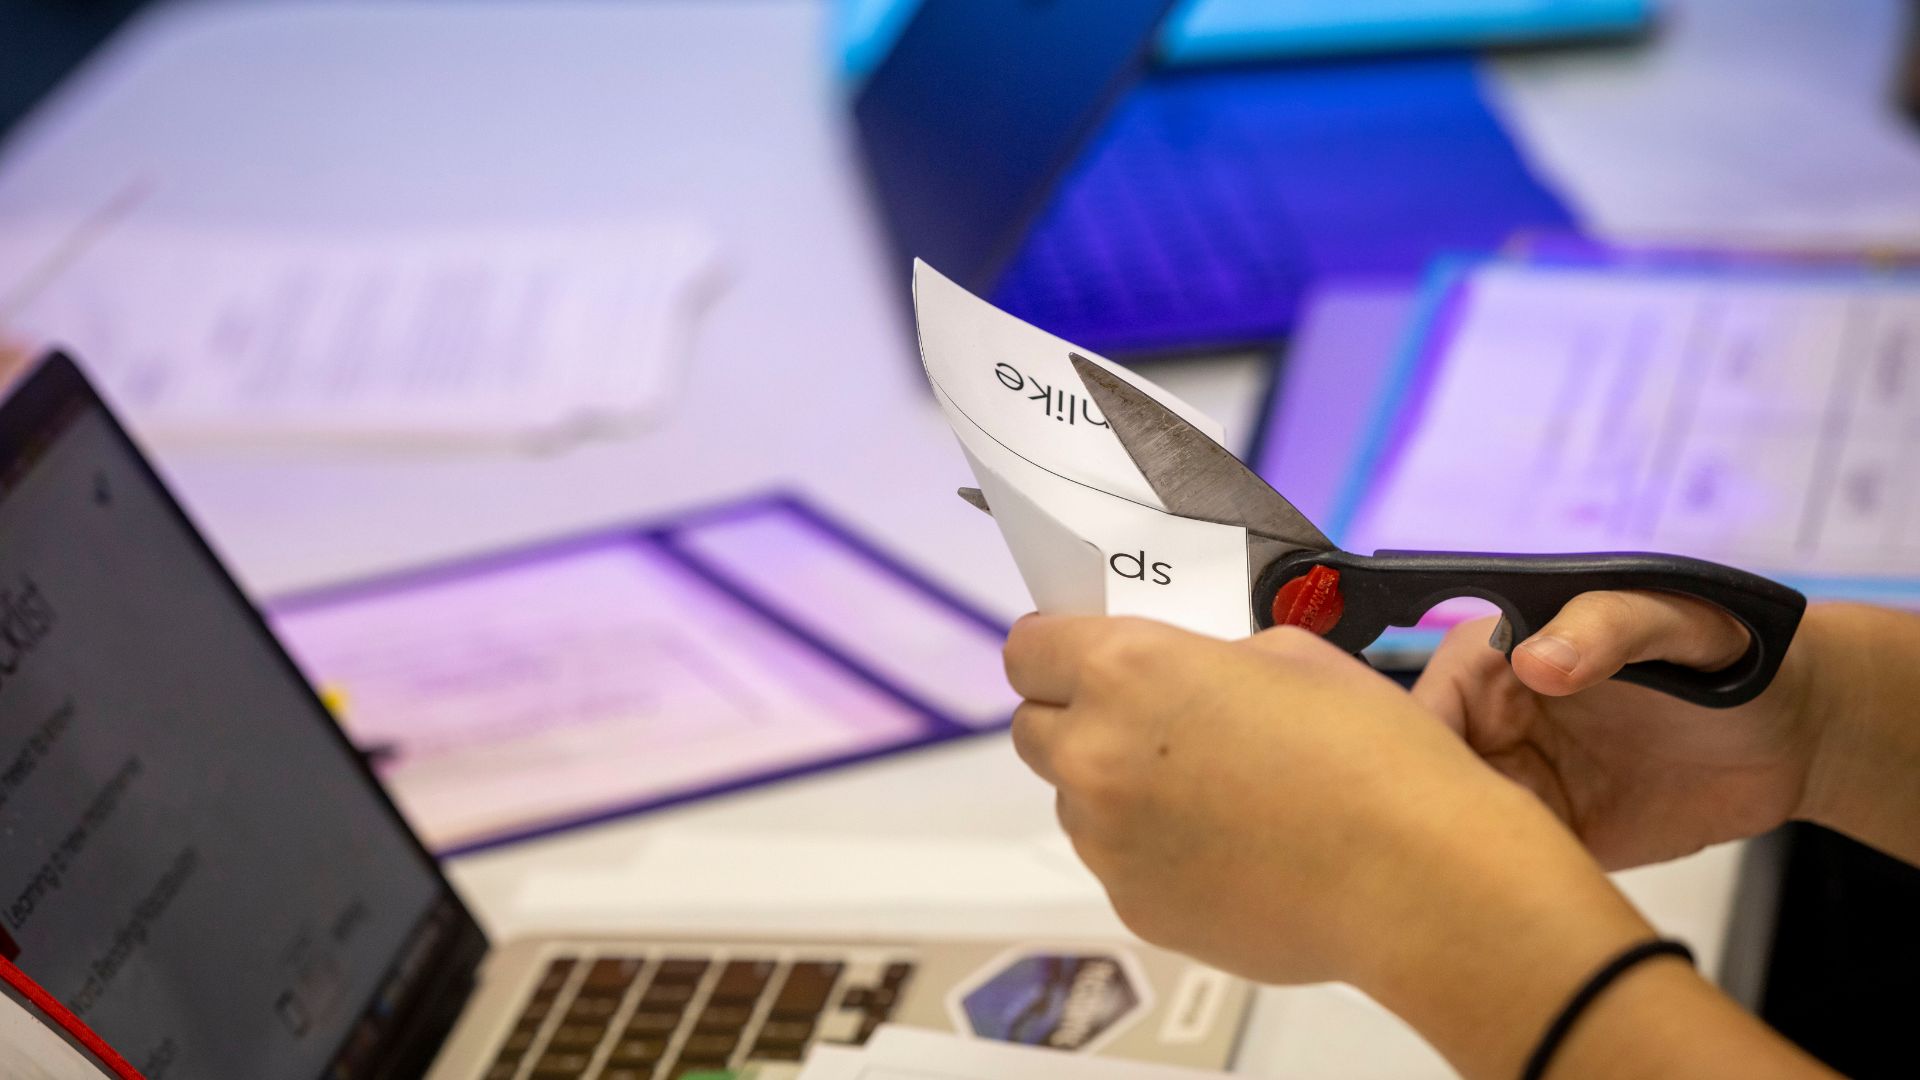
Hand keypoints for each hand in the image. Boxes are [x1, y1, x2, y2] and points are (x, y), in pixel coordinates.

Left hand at [1004, 616, 1647, 994]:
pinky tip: (1232, 848)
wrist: (1418, 881)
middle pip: (1033, 730)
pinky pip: (1122, 864)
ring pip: (1077, 802)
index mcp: (1129, 671)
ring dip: (1117, 790)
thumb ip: (1205, 659)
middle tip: (1147, 724)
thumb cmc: (1371, 755)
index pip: (1027, 648)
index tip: (1077, 654)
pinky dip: (1156, 852)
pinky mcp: (1136, 907)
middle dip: (1077, 719)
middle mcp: (1096, 755)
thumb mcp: (1290, 654)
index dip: (1053, 648)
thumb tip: (1180, 679)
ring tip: (1213, 795)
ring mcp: (1109, 842)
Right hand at [1413, 592, 1822, 869]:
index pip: (1421, 709)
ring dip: (1466, 862)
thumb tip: (1533, 660)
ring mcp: (1520, 779)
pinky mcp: (1555, 833)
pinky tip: (1531, 902)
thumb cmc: (1735, 652)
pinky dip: (1510, 886)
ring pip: (1459, 829)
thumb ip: (1606, 626)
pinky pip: (1509, 865)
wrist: (1797, 730)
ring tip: (1497, 888)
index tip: (1435, 804)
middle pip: (1425, 780)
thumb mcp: (1675, 620)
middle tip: (1467, 860)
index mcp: (1493, 658)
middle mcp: (1491, 720)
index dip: (1412, 757)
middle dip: (1427, 824)